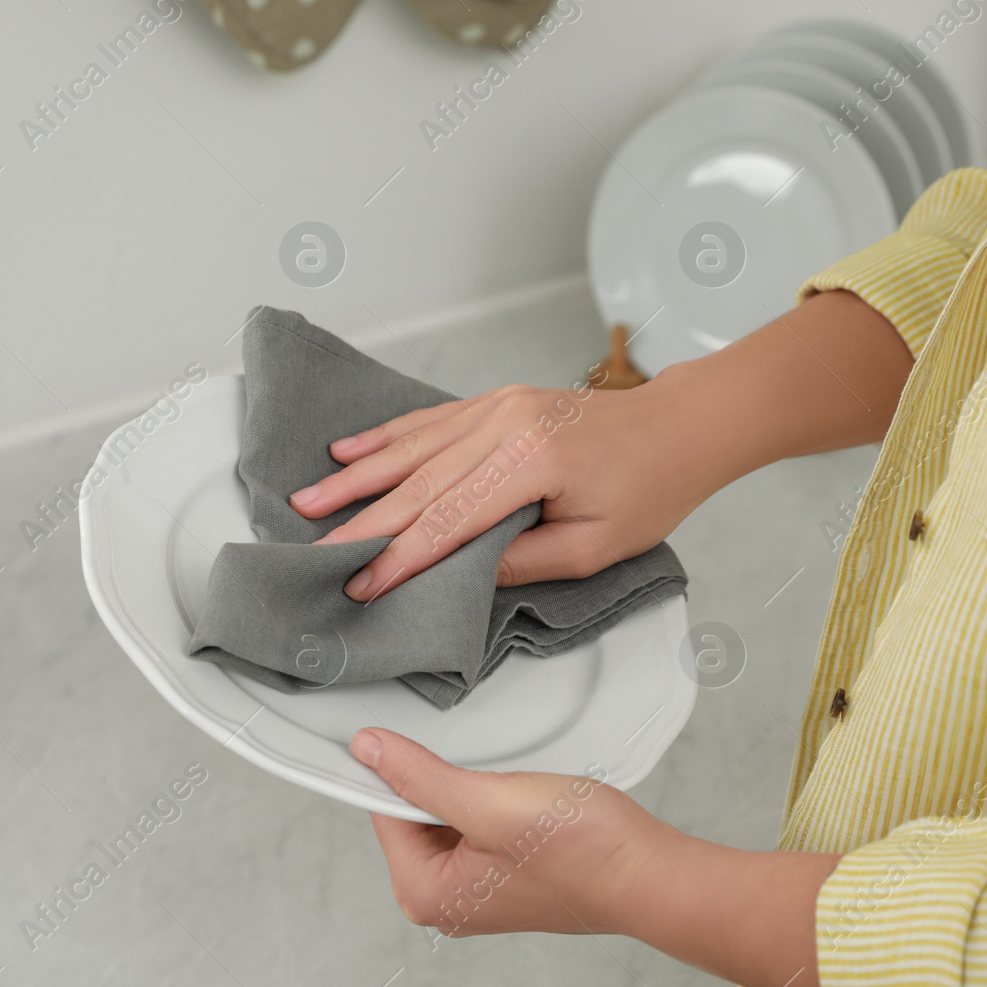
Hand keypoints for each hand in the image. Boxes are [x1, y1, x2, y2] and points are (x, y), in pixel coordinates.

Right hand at [292, 378, 712, 600]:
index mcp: (532, 461)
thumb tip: (459, 576)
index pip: (448, 519)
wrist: (678, 428)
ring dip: (358, 476)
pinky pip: (430, 420)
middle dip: (362, 522)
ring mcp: (499, 405)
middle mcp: (507, 423)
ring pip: (413, 446)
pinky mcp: (498, 401)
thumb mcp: (593, 547)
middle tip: (314, 553)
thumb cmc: (649, 488)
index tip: (361, 586)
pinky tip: (348, 449)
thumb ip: (520, 563)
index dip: (399, 558)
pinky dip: (386, 437)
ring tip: (309, 501)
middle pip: (419, 482)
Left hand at [352, 728, 837, 986]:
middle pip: (414, 811)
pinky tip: (527, 797)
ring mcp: (477, 887)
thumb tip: (369, 752)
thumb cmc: (583, 852)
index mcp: (426, 893)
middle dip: (446, 779)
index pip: (382, 811)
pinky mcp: (505, 870)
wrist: (649, 872)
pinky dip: (497, 799)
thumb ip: (421, 778)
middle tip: (490, 774)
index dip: (399, 767)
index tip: (413, 735)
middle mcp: (446, 899)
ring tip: (516, 789)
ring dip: (476, 787)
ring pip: (450, 811)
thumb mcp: (489, 802)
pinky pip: (480, 820)